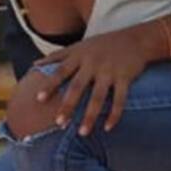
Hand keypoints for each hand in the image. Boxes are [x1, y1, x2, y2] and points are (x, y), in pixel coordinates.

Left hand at [34, 29, 158, 135]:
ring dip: (90, 116)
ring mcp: (109, 71)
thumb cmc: (102, 45)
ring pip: (98, 96)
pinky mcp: (125, 77)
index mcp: (79, 56)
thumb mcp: (78, 46)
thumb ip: (57, 56)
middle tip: (59, 123)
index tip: (38, 99)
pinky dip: (115, 114)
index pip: (61, 71)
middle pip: (77, 86)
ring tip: (82, 132)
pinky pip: (120, 99)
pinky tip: (108, 128)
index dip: (50, 84)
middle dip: (68, 105)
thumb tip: (34, 64)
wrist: (136, 38)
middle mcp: (92, 63)